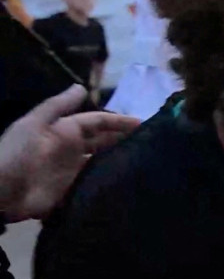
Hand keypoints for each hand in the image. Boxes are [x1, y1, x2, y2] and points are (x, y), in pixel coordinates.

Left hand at [0, 85, 138, 221]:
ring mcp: (72, 170)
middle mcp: (71, 149)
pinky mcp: (71, 191)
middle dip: (124, 139)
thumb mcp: (33, 124)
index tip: (144, 124)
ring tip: (146, 162)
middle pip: (103, 141)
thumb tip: (82, 86)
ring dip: (119, 160)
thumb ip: (58, 106)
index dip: (119, 121)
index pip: (98, 122)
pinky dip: (108, 182)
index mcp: (64, 130)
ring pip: (101, 161)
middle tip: (152, 142)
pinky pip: (94, 184)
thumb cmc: (16, 154)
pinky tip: (128, 183)